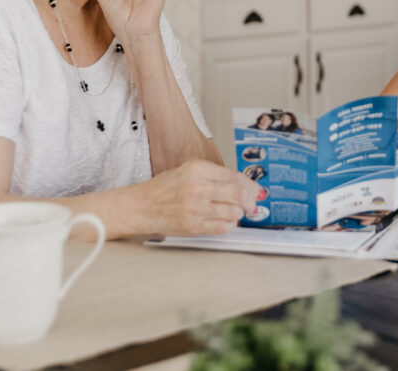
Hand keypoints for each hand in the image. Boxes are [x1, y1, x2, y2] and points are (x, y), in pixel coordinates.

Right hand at [133, 159, 260, 234]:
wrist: (140, 206)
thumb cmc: (164, 189)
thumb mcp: (188, 172)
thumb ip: (214, 176)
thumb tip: (245, 185)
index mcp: (197, 169)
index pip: (235, 176)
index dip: (251, 185)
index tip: (257, 191)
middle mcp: (197, 187)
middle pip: (239, 194)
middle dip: (251, 201)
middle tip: (252, 205)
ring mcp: (195, 208)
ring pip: (234, 212)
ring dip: (239, 214)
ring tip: (233, 212)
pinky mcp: (193, 226)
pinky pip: (223, 227)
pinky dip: (229, 225)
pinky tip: (224, 221)